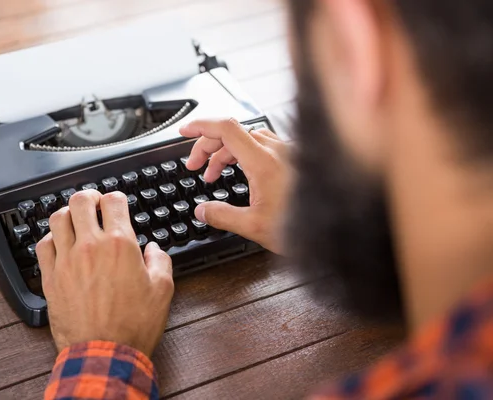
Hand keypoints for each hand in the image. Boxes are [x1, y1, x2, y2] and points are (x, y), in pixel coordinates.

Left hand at [36, 190, 173, 356]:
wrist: (104, 353)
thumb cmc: (133, 325)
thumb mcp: (163, 290)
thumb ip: (160, 261)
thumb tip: (153, 250)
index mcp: (119, 244)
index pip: (113, 201)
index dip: (116, 197)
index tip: (117, 203)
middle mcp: (90, 247)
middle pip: (80, 201)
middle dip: (89, 197)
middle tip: (94, 203)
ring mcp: (66, 261)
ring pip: (57, 218)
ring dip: (69, 214)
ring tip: (76, 220)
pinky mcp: (51, 278)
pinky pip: (43, 245)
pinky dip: (51, 238)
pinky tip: (60, 244)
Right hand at [180, 118, 293, 254]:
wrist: (337, 231)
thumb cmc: (304, 227)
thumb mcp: (254, 226)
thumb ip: (222, 216)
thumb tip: (201, 211)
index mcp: (264, 161)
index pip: (226, 128)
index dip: (200, 126)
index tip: (184, 131)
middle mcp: (277, 150)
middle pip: (232, 132)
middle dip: (208, 147)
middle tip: (196, 168)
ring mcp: (288, 152)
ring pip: (247, 138)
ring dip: (226, 151)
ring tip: (215, 174)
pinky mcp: (295, 158)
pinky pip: (263, 145)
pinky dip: (244, 153)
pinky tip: (241, 171)